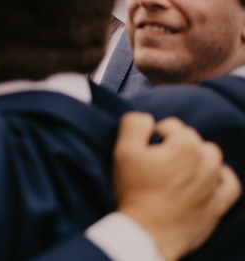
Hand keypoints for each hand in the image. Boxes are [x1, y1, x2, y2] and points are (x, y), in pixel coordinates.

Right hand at [114, 112, 240, 260]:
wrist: (146, 234)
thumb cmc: (135, 193)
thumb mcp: (123, 151)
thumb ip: (134, 124)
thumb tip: (146, 119)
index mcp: (184, 145)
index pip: (171, 125)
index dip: (154, 134)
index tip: (144, 149)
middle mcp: (206, 161)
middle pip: (192, 138)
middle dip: (175, 144)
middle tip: (155, 161)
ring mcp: (214, 184)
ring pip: (212, 156)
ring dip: (197, 156)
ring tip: (176, 168)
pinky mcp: (218, 204)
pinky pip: (229, 182)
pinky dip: (220, 176)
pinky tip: (205, 178)